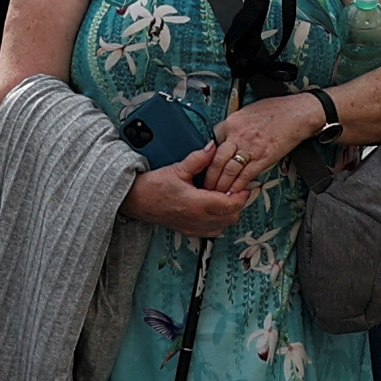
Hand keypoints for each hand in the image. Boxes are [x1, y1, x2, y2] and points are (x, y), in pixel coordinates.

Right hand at [120, 145, 249, 233]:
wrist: (135, 200)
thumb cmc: (153, 186)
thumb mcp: (177, 168)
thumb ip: (199, 159)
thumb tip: (213, 148)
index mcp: (198, 204)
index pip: (230, 204)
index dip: (242, 196)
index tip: (245, 186)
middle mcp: (198, 219)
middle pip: (231, 217)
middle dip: (237, 204)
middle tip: (236, 190)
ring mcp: (193, 227)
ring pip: (223, 226)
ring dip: (228, 214)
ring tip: (225, 199)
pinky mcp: (188, 231)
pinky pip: (212, 232)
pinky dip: (218, 222)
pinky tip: (213, 210)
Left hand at [197, 92, 330, 203]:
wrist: (297, 113)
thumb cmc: (276, 109)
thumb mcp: (247, 111)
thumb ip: (234, 125)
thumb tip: (226, 137)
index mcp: (232, 122)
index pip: (213, 141)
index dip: (208, 158)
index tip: (205, 167)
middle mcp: (238, 136)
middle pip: (216, 160)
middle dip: (209, 177)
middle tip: (204, 187)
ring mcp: (250, 148)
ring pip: (228, 171)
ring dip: (220, 185)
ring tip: (215, 195)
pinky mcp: (263, 158)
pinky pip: (246, 176)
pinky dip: (237, 186)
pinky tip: (233, 193)